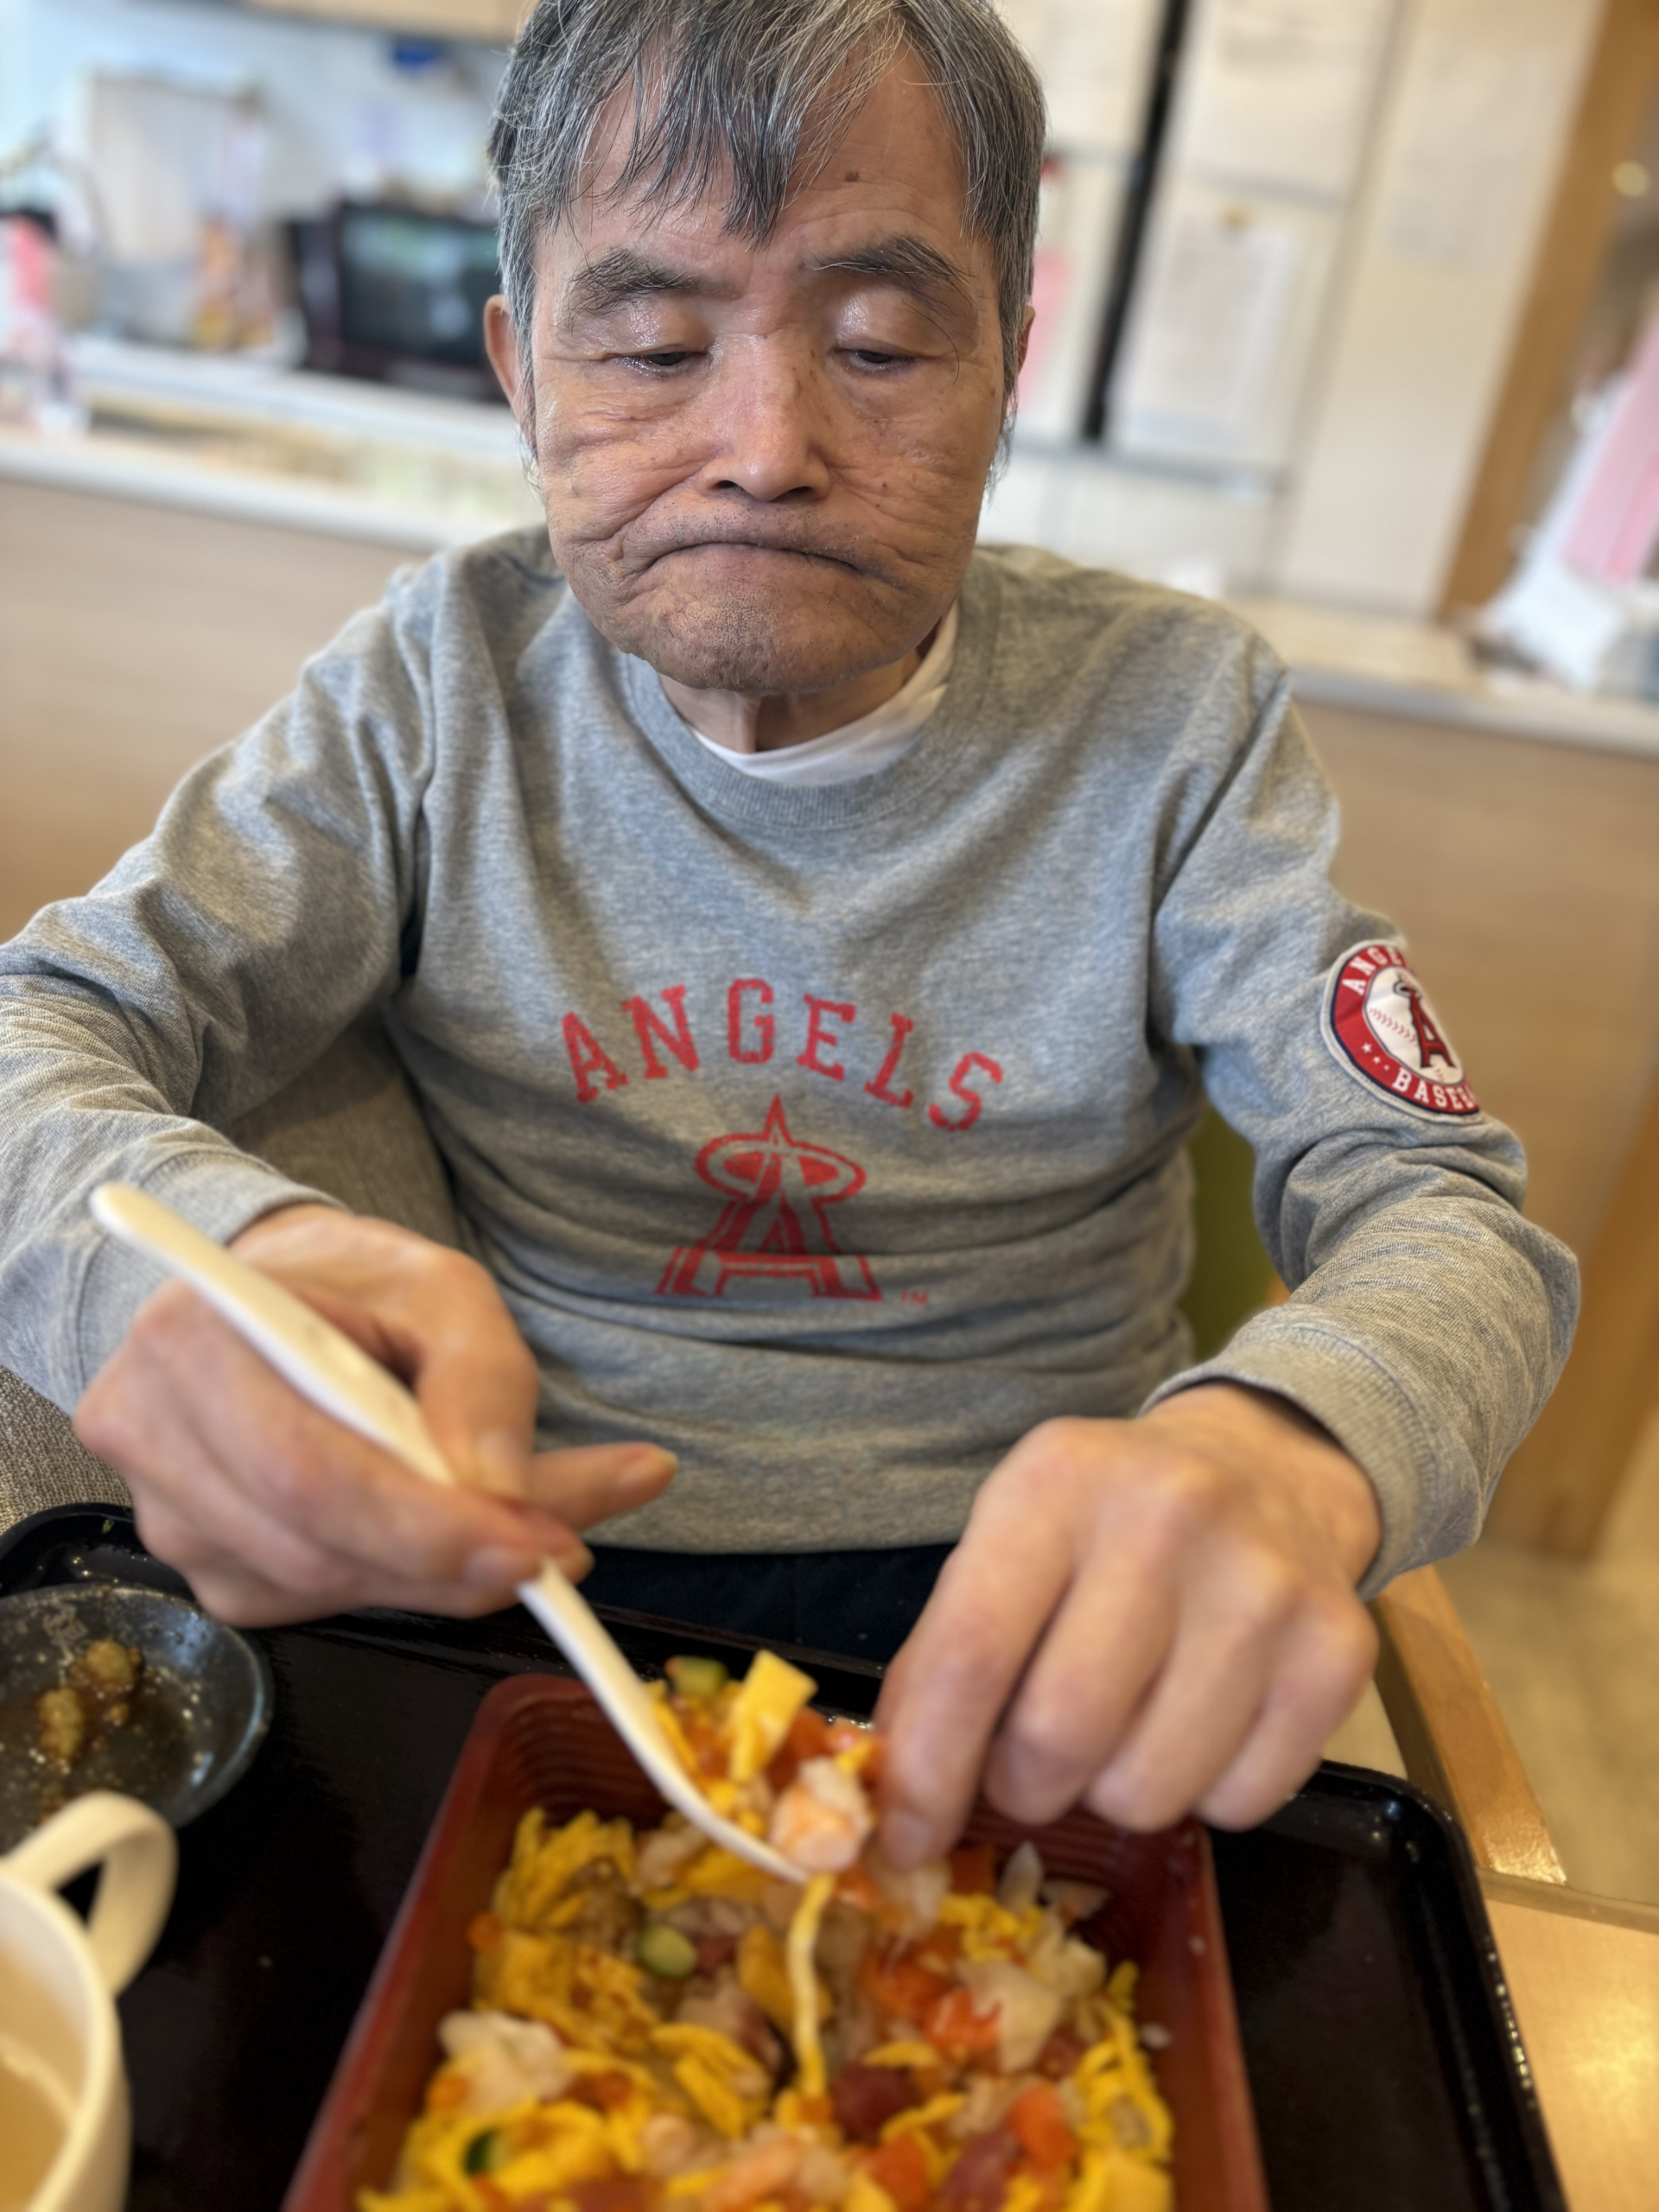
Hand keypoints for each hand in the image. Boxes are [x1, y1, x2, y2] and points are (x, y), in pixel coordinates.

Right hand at [75, 1204, 675, 1626]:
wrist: (279, 1298)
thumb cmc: (357, 1286)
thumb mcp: (445, 1291)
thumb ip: (481, 1380)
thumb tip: (503, 1492)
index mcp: (193, 1336)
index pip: (305, 1468)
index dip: (420, 1525)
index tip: (531, 1544)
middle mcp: (152, 1432)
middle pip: (310, 1545)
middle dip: (447, 1562)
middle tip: (558, 1553)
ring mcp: (167, 1513)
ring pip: (319, 1587)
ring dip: (437, 1579)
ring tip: (530, 1533)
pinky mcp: (205, 1565)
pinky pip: (314, 1602)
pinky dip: (403, 1584)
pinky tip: (449, 1542)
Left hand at [874, 1384, 1380, 1858]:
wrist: (1265, 1466)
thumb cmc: (1106, 1524)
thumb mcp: (1008, 1542)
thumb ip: (944, 1657)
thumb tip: (899, 1800)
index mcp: (1059, 1481)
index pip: (973, 1654)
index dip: (928, 1770)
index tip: (906, 1839)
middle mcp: (1169, 1517)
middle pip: (1061, 1736)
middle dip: (1022, 1786)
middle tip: (1027, 1765)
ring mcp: (1265, 1584)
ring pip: (1149, 1789)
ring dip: (1113, 1793)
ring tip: (1121, 1727)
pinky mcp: (1339, 1651)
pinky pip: (1240, 1804)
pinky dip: (1202, 1794)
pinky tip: (1200, 1720)